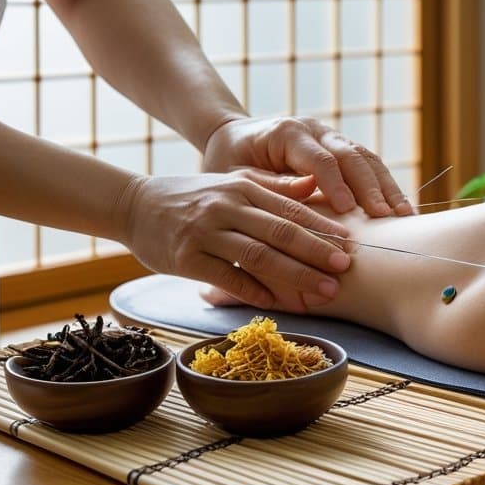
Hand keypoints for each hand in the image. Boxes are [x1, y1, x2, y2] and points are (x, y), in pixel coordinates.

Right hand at [198, 195, 365, 312]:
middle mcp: (226, 208)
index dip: (322, 226)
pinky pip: (226, 278)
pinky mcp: (185, 259)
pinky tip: (276, 302)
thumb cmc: (191, 196)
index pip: (290, 208)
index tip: (350, 242)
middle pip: (280, 231)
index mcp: (242, 188)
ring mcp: (205, 234)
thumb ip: (273, 185)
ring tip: (324, 290)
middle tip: (346, 268)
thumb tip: (315, 184)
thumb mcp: (232, 182)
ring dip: (295, 275)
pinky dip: (253, 290)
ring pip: (258, 256)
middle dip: (317, 251)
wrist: (134, 205)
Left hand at [201, 115, 412, 216]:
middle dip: (371, 187)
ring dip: (387, 187)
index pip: (320, 158)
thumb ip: (270, 183)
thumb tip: (308, 190)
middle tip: (387, 217)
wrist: (232, 138)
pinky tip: (400, 208)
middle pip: (351, 155)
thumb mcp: (238, 175)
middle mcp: (315, 129)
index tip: (349, 211)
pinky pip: (368, 164)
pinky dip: (385, 185)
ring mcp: (332, 136)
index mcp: (288, 132)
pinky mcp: (341, 148)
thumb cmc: (229, 161)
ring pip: (367, 158)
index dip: (337, 185)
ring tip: (405, 215)